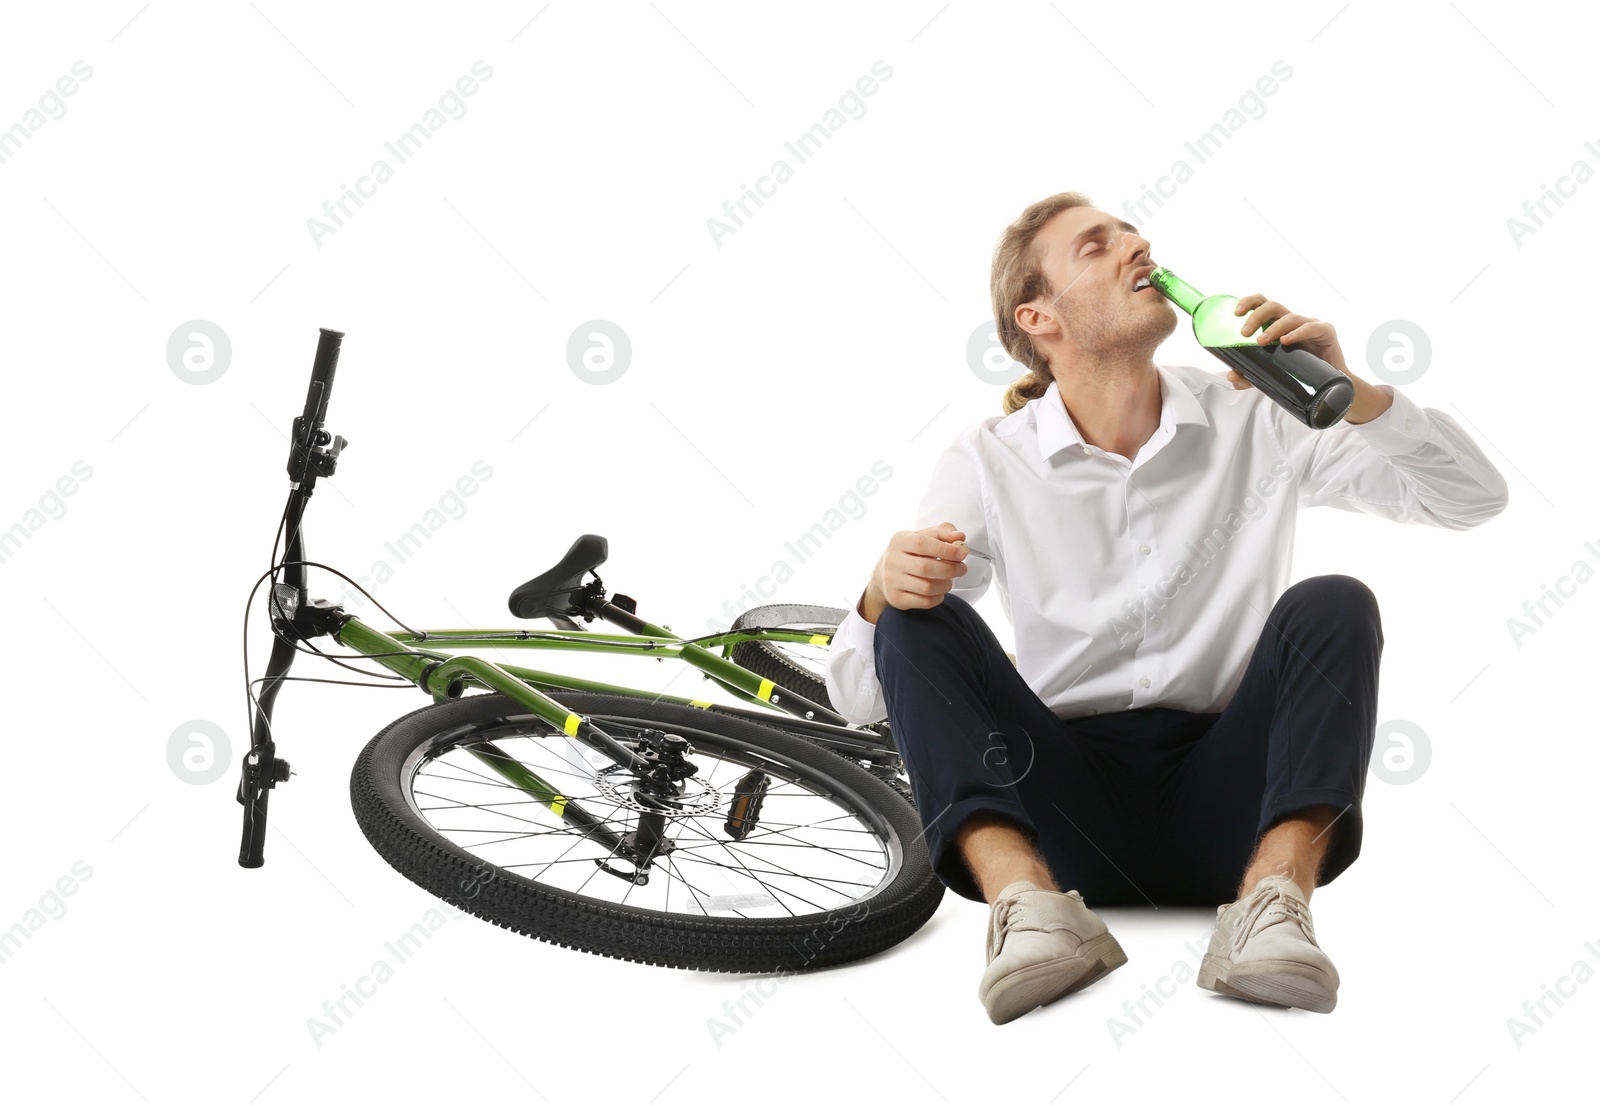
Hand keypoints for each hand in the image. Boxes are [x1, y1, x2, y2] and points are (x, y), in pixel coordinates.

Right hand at [865, 521, 971, 618]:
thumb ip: (943, 532)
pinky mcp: (896, 598)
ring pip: (927, 587)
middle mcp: (892, 561)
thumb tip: (959, 537)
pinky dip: (938, 598)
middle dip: (950, 569)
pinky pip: (924, 602)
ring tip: (949, 580)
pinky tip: (939, 591)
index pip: (922, 544)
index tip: (962, 553)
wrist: (884, 573)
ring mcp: (892, 581)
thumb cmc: (911, 552)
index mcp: (900, 541)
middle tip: (962, 568)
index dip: (945, 549)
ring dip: (946, 585)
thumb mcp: (923, 536)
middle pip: (925, 568)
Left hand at [1228, 293, 1348, 380]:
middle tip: (1244, 332)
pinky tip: (1286, 341)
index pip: (1262, 304)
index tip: (1235, 313)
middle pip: (1273, 306)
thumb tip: (1231, 375)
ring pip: (1290, 317)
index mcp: (1278, 324)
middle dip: (1256, 316)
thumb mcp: (1268, 375)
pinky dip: (1297, 333)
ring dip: (1273, 328)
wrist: (1326, 386)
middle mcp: (1293, 321)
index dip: (1249, 303)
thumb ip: (1249, 375)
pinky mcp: (1325, 332)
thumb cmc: (1298, 372)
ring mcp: (1309, 324)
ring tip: (1261, 341)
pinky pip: (1311, 327)